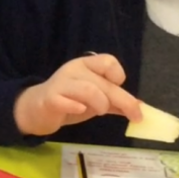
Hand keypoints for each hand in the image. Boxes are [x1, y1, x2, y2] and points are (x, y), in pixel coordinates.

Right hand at [13, 54, 141, 136]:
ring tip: (100, 112)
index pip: (107, 61)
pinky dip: (76, 107)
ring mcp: (61, 83)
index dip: (118, 75)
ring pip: (89, 90)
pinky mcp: (51, 98)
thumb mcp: (95, 100)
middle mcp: (74, 70)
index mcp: (86, 65)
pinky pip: (65, 100)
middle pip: (104, 83)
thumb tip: (141, 108)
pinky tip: (80, 111)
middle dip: (123, 100)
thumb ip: (115, 102)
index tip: (119, 88)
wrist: (37, 109)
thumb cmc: (69, 101)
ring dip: (101, 104)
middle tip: (135, 116)